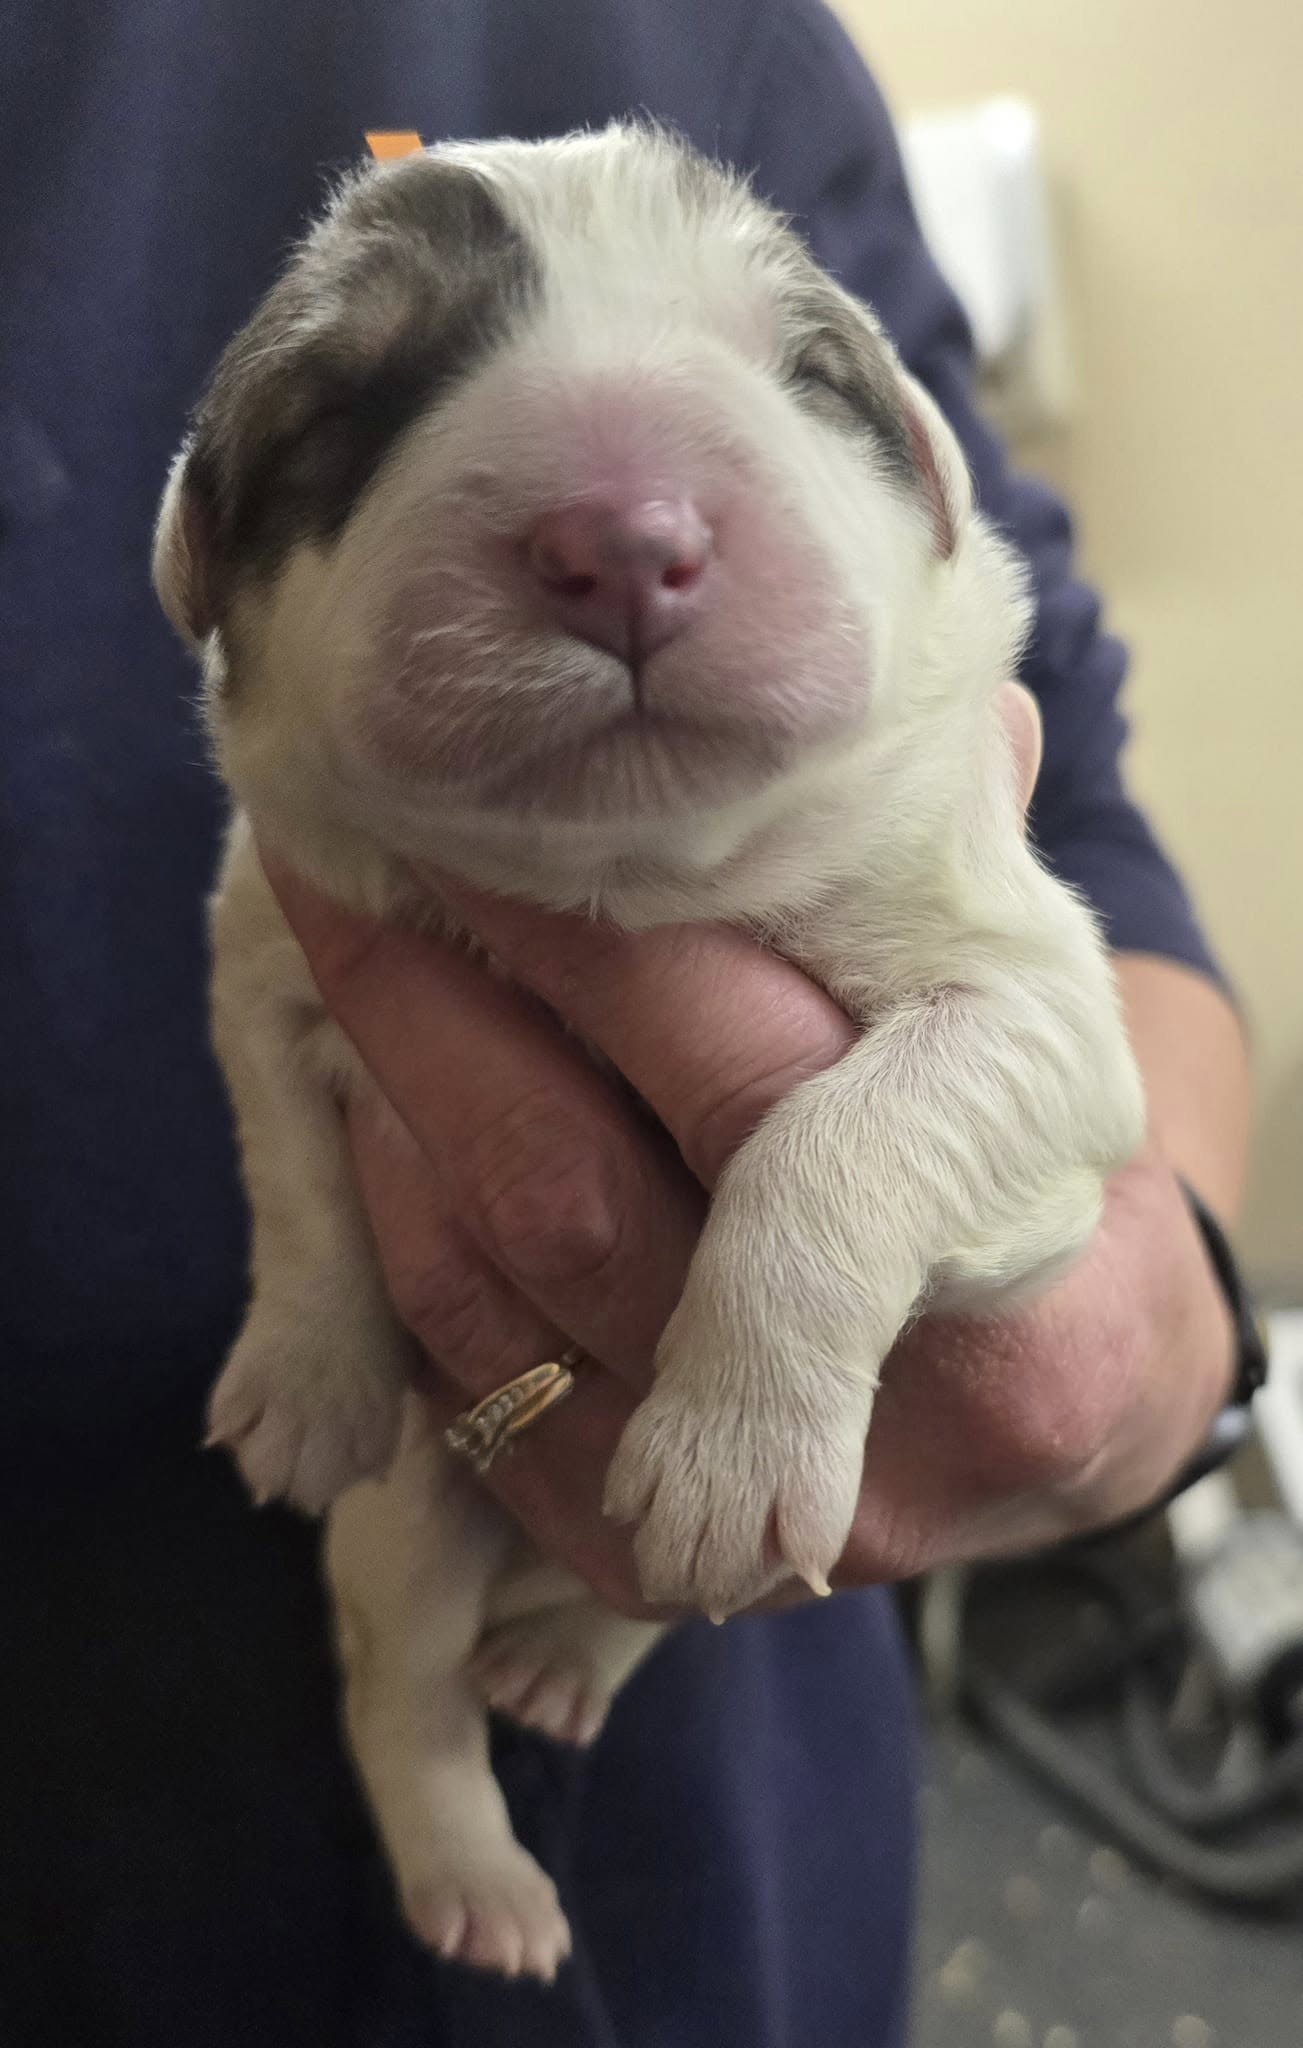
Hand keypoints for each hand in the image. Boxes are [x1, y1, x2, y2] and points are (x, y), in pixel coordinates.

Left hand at [267, 685, 1233, 1613]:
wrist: (1072, 1363)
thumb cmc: (1019, 1126)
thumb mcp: (1016, 964)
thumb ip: (942, 828)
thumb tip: (879, 662)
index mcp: (1008, 1176)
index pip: (750, 1083)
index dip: (571, 959)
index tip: (450, 832)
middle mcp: (918, 1371)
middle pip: (585, 1193)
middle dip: (427, 1017)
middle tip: (333, 868)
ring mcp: (795, 1501)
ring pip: (510, 1296)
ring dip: (385, 1121)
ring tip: (331, 967)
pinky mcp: (687, 1567)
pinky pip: (481, 1402)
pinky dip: (402, 1255)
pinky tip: (371, 1133)